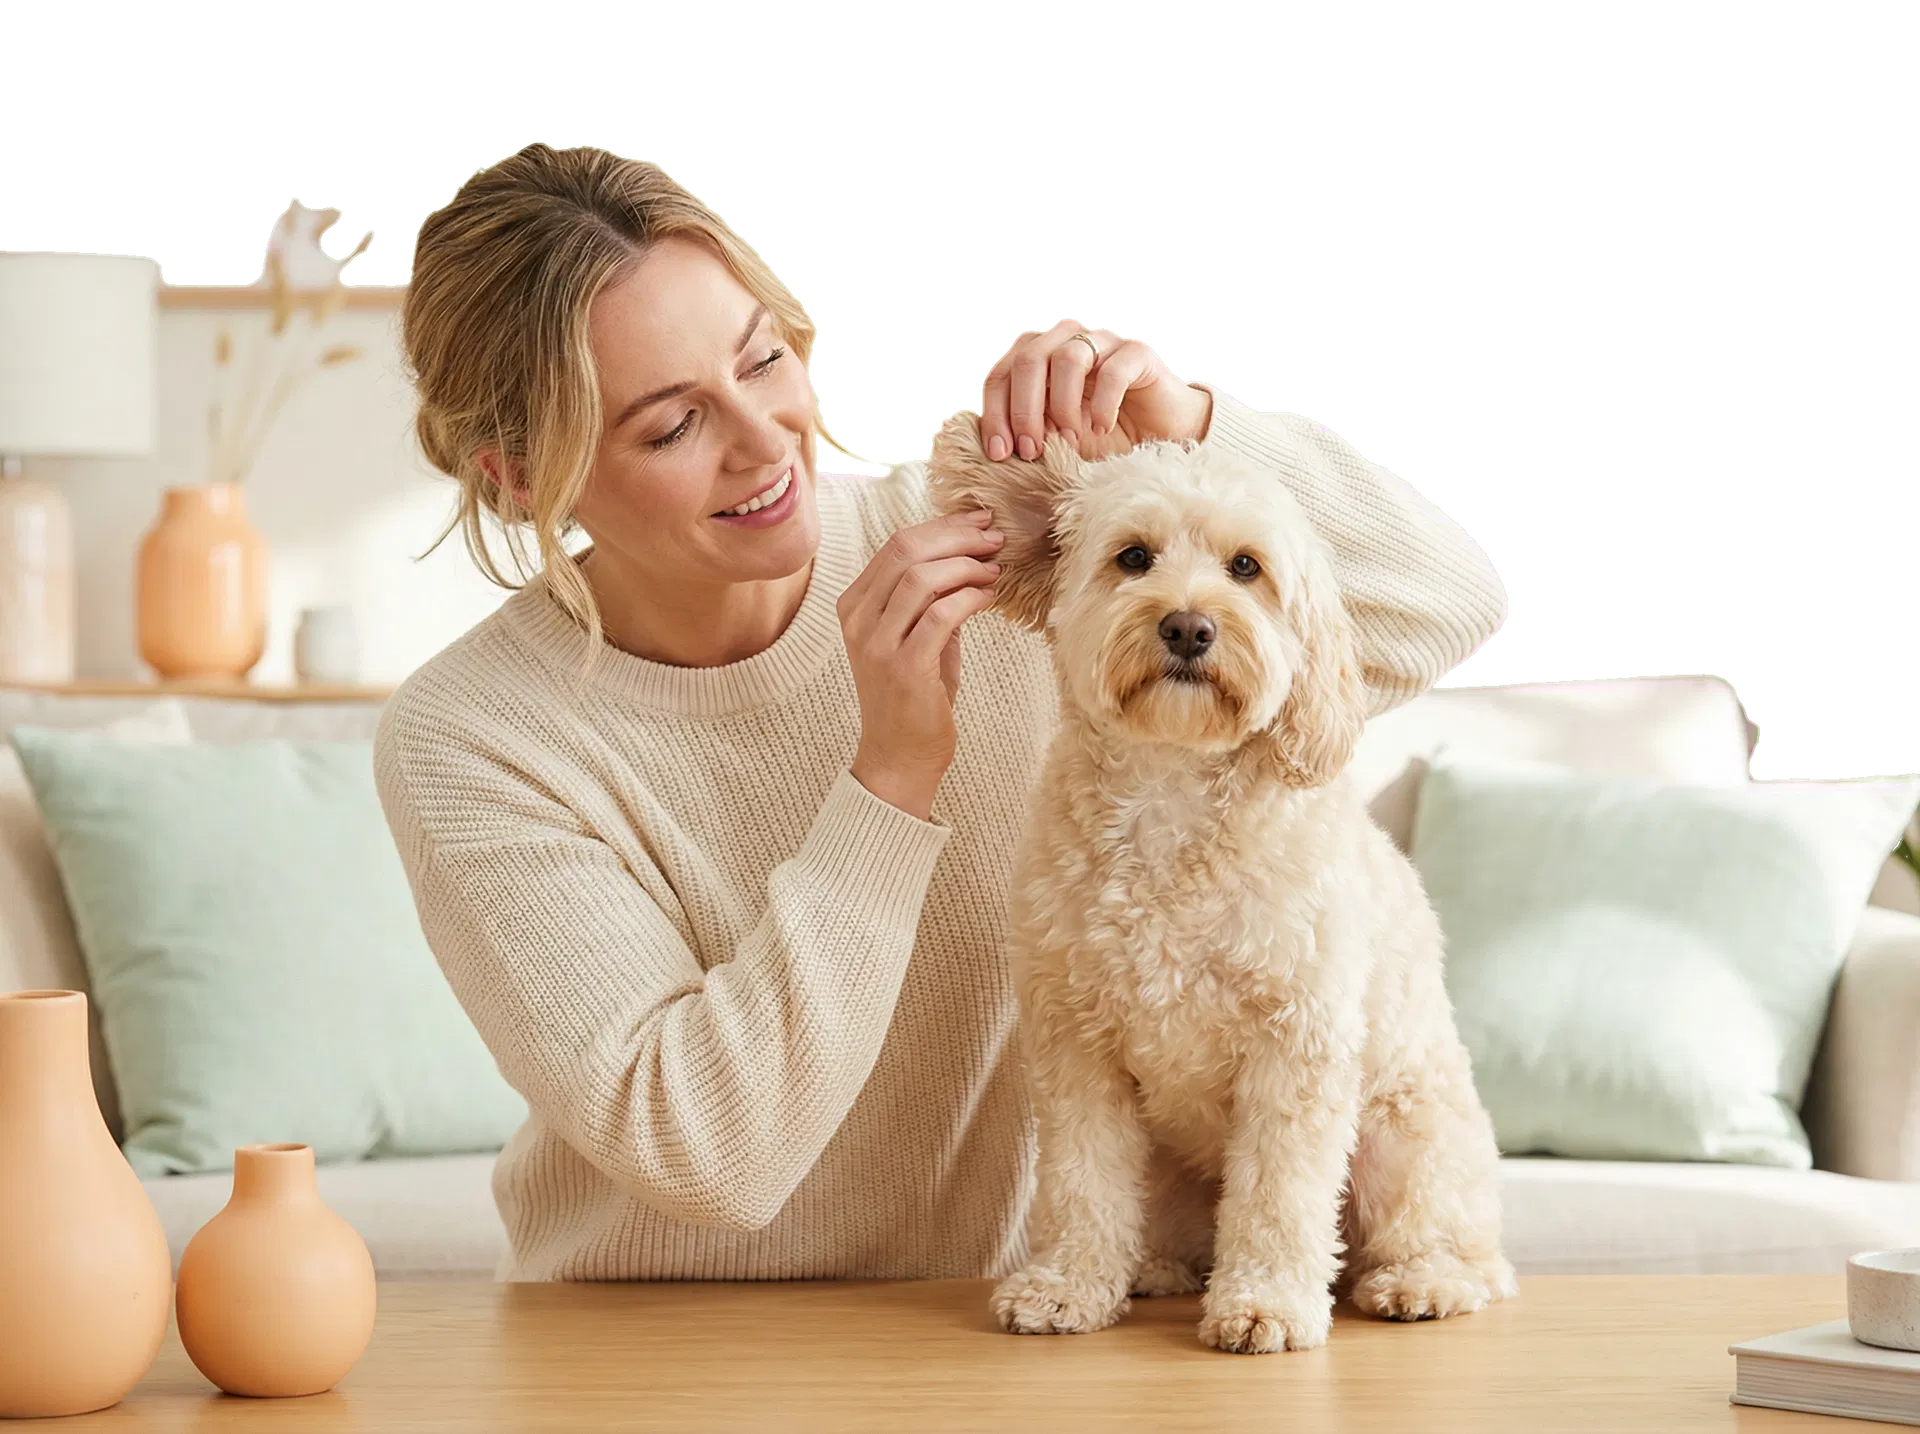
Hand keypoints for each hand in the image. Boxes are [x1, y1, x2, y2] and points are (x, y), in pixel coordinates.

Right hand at [837, 508, 1005, 817]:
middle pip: (906, 552)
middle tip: (994, 539)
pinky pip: (941, 614)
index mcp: (854, 605)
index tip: (978, 522)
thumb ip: (929, 597)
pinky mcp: (904, 667)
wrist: (898, 756)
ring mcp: (877, 644)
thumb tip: (968, 554)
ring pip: (922, 578)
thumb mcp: (914, 635)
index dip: (942, 526)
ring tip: (995, 570)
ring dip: (966, 566)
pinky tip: (989, 598)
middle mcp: (858, 620)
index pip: (896, 546)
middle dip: (957, 537)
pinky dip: (970, 598)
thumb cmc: (912, 695)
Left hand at [980, 318, 1212, 463]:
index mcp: (1040, 355)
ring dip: (1062, 406)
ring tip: (1069, 441)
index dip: (996, 412)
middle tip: (1032, 450)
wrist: (1157, 435)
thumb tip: (994, 445)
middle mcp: (1068, 340)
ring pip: (1067, 358)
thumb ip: (1026, 432)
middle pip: (1029, 361)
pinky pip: (1112, 371)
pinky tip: (1102, 428)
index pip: (1003, 373)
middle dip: (1024, 411)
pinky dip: (1102, 405)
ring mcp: (1102, 342)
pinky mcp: (1136, 353)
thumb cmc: (1103, 434)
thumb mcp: (1054, 437)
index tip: (1000, 452)